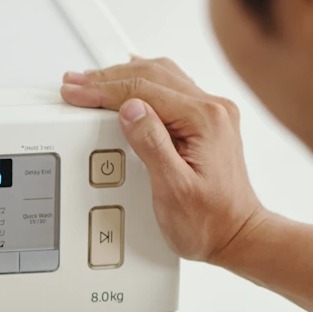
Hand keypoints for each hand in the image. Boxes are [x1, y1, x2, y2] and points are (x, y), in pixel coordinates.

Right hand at [61, 56, 266, 262]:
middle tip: (76, 82)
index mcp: (204, 120)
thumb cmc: (209, 221)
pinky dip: (142, 85)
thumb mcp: (173, 188)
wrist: (236, 236)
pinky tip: (128, 86)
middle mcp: (212, 110)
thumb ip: (151, 144)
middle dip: (107, 77)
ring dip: (124, 76)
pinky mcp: (205, 123)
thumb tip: (131, 110)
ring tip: (93, 82)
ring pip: (162, 77)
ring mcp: (211, 115)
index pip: (144, 90)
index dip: (103, 90)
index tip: (77, 91)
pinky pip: (170, 89)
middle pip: (152, 75)